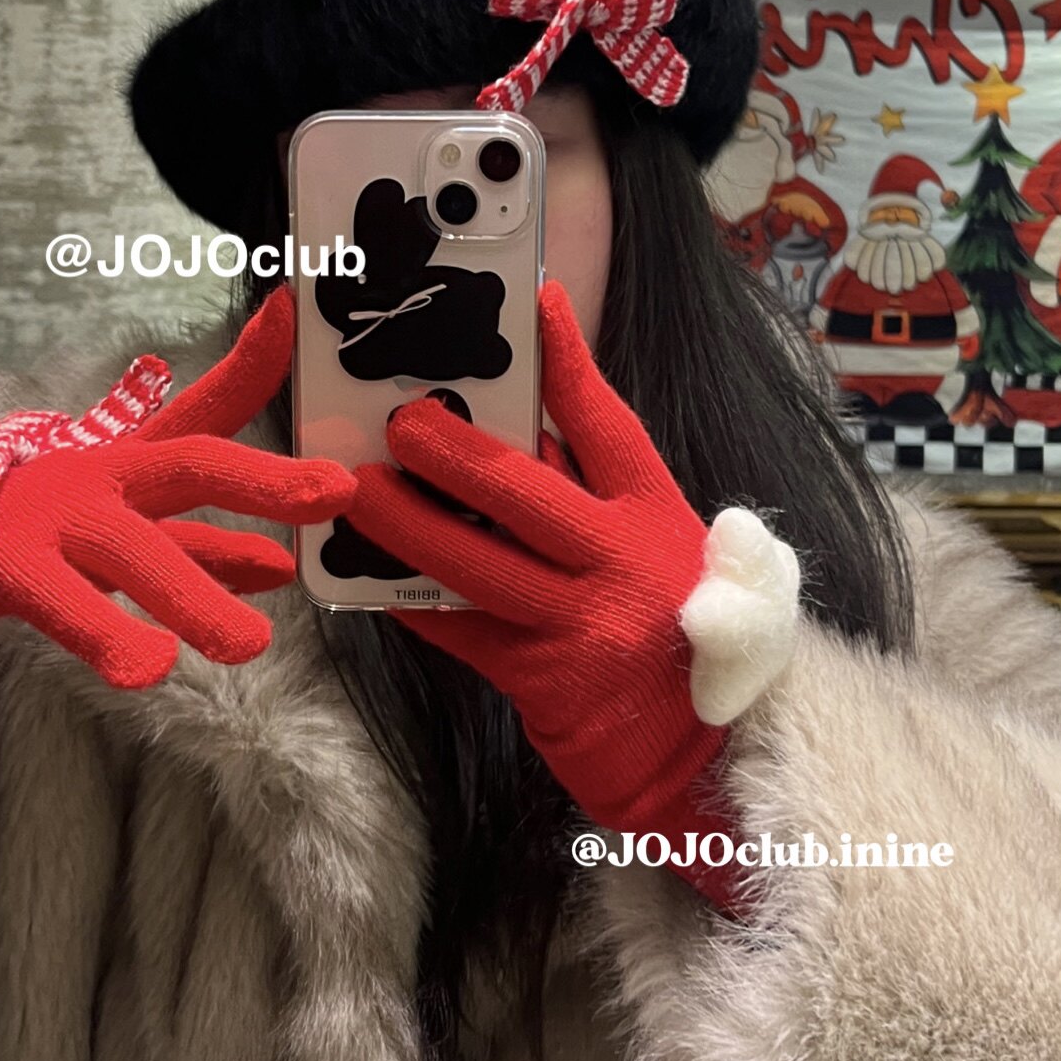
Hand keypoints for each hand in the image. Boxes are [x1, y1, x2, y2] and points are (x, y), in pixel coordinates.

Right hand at [0, 289, 349, 688]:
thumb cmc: (32, 534)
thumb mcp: (125, 536)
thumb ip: (201, 551)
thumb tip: (282, 566)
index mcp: (129, 464)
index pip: (203, 413)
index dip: (251, 365)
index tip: (291, 309)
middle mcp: (97, 475)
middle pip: (186, 463)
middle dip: (263, 477)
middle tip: (337, 490)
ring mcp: (49, 515)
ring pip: (132, 548)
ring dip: (192, 593)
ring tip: (250, 646)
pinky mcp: (2, 564)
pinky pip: (59, 599)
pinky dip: (102, 632)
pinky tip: (146, 668)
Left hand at [344, 283, 759, 878]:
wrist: (704, 761)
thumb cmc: (676, 641)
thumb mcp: (664, 555)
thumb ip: (600, 501)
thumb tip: (519, 436)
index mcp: (658, 517)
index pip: (608, 425)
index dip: (569, 361)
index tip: (535, 299)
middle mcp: (623, 562)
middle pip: (524, 489)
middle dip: (452, 450)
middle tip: (397, 416)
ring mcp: (582, 623)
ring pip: (475, 562)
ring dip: (407, 523)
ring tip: (356, 488)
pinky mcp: (541, 679)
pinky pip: (460, 630)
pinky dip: (410, 603)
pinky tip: (364, 579)